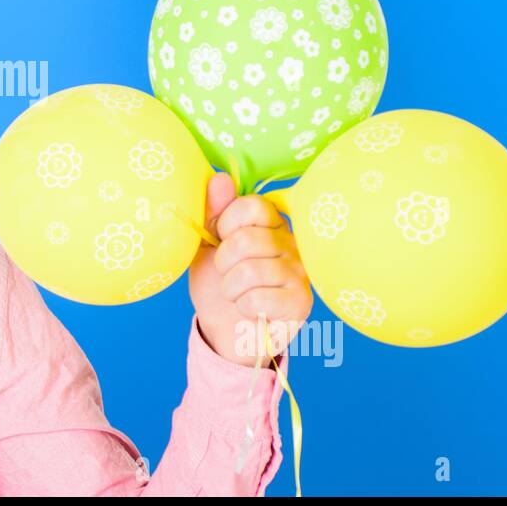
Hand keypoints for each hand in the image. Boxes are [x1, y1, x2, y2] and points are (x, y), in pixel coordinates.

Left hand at [188, 172, 312, 366]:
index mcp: (270, 222)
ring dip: (230, 288)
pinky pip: (258, 299)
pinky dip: (243, 306)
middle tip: (227, 273)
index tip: (220, 238)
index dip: (225, 223)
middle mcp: (291, 241)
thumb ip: (213, 211)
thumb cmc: (218, 282)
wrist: (225, 328)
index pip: (251, 205)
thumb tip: (220, 177)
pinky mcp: (301, 302)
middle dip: (222, 262)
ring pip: (249, 272)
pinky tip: (251, 309)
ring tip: (236, 292)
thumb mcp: (206, 244)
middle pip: (246, 239)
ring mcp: (300, 271)